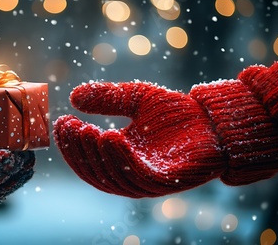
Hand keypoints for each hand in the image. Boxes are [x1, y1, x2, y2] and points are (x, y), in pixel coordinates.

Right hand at [54, 82, 224, 197]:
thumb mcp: (135, 98)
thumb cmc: (177, 111)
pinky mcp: (167, 181)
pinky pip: (138, 177)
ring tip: (89, 131)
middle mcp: (130, 172)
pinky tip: (111, 138)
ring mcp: (147, 179)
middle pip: (95, 171)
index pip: (88, 157)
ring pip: (113, 177)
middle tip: (71, 127)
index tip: (62, 121)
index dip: (72, 142)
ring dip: (96, 155)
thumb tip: (74, 97)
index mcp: (121, 157)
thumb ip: (107, 98)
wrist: (215, 119)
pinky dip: (121, 160)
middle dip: (79, 150)